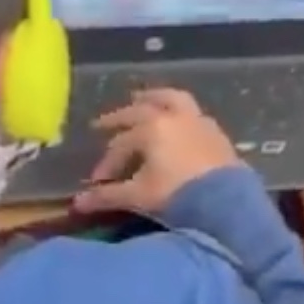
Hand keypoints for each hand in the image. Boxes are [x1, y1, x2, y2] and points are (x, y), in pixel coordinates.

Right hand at [72, 89, 243, 215]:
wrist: (226, 202)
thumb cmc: (177, 195)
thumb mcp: (138, 196)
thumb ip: (108, 196)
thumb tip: (77, 204)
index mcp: (152, 128)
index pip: (121, 143)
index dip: (108, 162)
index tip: (99, 182)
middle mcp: (175, 117)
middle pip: (143, 110)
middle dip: (121, 117)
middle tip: (105, 123)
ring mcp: (199, 121)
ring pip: (173, 100)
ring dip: (155, 99)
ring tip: (143, 101)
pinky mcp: (217, 133)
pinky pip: (192, 113)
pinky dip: (178, 112)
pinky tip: (176, 124)